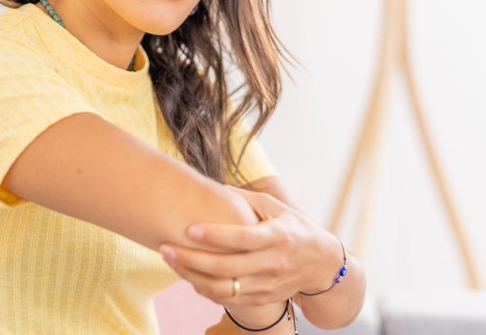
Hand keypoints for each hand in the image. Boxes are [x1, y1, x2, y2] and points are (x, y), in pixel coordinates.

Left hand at [160, 187, 341, 306]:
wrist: (320, 263)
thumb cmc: (294, 228)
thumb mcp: (277, 207)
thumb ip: (246, 198)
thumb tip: (214, 186)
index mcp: (276, 236)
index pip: (243, 238)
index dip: (215, 235)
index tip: (190, 228)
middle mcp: (272, 263)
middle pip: (226, 267)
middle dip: (192, 259)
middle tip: (165, 248)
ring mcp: (266, 285)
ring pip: (222, 288)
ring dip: (192, 277)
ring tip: (171, 261)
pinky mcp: (262, 299)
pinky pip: (227, 299)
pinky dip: (204, 289)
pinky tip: (188, 275)